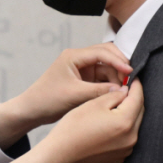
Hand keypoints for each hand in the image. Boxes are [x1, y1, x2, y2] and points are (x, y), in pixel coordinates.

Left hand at [0, 45, 130, 148]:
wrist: (32, 110)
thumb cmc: (47, 99)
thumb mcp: (75, 95)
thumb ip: (99, 91)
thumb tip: (122, 90)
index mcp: (73, 56)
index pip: (102, 52)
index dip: (118, 60)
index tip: (130, 71)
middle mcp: (79, 59)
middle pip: (107, 55)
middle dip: (120, 66)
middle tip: (130, 79)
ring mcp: (82, 69)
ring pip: (107, 68)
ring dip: (116, 77)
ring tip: (123, 90)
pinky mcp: (84, 79)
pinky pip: (103, 78)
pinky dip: (111, 84)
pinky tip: (116, 92)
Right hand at [9, 79, 144, 162]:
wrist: (61, 153)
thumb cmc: (74, 127)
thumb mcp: (94, 104)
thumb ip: (114, 95)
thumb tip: (126, 91)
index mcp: (125, 122)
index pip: (138, 98)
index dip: (135, 85)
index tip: (132, 78)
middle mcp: (131, 138)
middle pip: (139, 112)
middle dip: (133, 100)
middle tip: (125, 89)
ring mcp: (126, 150)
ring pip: (133, 125)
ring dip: (129, 114)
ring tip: (116, 106)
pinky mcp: (119, 157)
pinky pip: (127, 138)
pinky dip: (123, 129)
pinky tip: (110, 123)